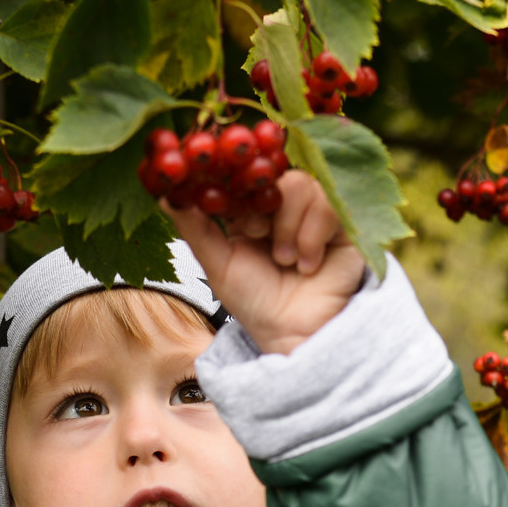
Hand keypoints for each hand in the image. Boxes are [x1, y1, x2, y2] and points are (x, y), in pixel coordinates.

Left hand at [163, 169, 363, 354]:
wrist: (292, 335)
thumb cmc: (255, 302)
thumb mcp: (216, 263)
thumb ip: (194, 226)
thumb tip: (164, 194)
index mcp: (252, 208)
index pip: (243, 172)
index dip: (234, 179)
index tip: (228, 202)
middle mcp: (284, 204)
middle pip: (273, 171)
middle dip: (260, 207)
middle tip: (257, 236)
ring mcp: (315, 211)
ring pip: (300, 185)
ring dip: (286, 228)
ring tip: (284, 261)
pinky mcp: (344, 224)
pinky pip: (328, 204)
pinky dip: (311, 237)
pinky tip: (307, 265)